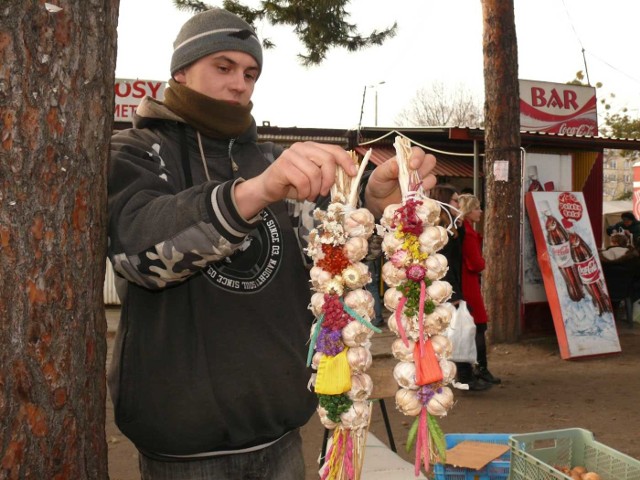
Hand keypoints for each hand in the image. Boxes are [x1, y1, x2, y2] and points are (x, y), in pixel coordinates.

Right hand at [234, 142, 356, 217]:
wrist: (268, 188)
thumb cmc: (292, 183)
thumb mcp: (313, 177)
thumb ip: (326, 172)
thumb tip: (347, 177)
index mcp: (311, 147)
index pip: (334, 150)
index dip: (346, 161)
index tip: (353, 174)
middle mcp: (302, 147)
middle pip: (327, 160)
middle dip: (329, 180)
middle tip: (324, 192)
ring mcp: (291, 155)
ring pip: (314, 173)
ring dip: (314, 190)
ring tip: (309, 195)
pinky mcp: (283, 165)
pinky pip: (302, 181)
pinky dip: (304, 192)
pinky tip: (300, 194)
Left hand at [364, 146, 436, 217]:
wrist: (378, 201)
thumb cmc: (379, 183)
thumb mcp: (379, 175)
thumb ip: (387, 169)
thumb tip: (396, 165)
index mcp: (406, 159)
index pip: (418, 152)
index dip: (418, 157)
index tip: (412, 165)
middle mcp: (416, 168)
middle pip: (430, 161)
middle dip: (425, 167)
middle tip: (415, 174)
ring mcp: (421, 181)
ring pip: (432, 177)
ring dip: (425, 182)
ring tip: (413, 188)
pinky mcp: (422, 194)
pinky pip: (429, 193)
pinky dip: (423, 194)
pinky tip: (414, 196)